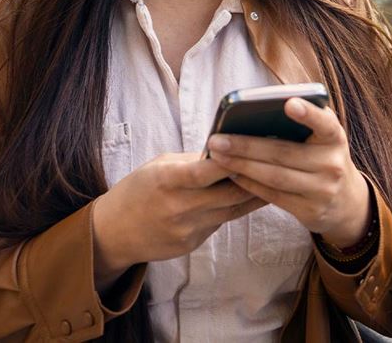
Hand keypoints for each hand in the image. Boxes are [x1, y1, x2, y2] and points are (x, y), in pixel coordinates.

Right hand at [92, 151, 266, 290]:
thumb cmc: (138, 189)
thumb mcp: (159, 165)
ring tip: (276, 177)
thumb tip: (225, 152)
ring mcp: (187, 230)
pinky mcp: (192, 244)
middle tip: (277, 162)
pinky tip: (249, 196)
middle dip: (254, 178)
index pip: (203, 171)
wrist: (114, 232)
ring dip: (253, 194)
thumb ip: (191, 161)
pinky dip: (234, 209)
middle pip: (228, 195)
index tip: (252, 147)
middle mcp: (178, 208)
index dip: (228, 161)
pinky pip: (220, 223)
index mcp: (166, 181)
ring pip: (231, 211)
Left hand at [207, 97, 370, 249]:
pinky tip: (231, 173)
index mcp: (335, 137)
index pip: (325, 123)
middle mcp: (332, 164)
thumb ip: (304, 120)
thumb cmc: (323, 155)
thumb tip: (260, 108)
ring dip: (241, 166)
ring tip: (216, 156)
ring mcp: (322, 190)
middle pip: (283, 153)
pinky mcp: (310, 211)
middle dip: (245, 146)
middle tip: (216, 139)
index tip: (289, 103)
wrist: (347, 202)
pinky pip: (273, 196)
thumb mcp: (324, 136)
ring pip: (274, 177)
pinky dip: (249, 184)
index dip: (308, 114)